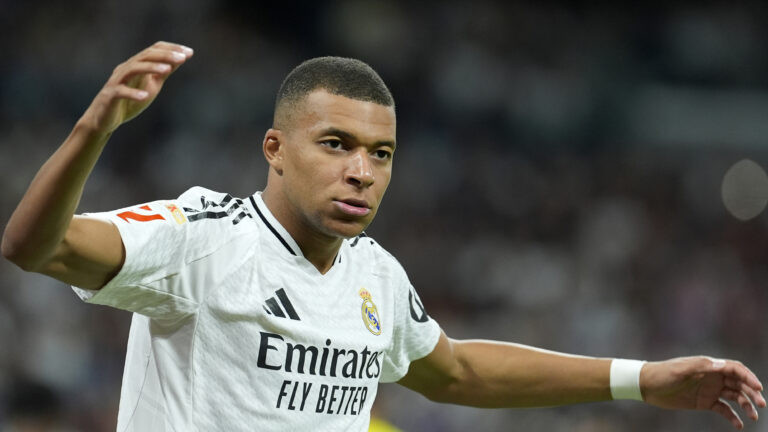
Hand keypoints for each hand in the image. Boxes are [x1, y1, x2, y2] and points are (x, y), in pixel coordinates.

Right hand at [80, 41, 192, 133]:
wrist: (106, 120)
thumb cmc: (130, 101)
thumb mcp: (152, 84)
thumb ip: (164, 72)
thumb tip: (182, 58)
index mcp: (136, 65)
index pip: (153, 50)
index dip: (170, 49)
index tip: (190, 52)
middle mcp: (126, 69)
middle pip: (145, 56)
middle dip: (164, 56)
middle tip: (182, 58)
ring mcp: (117, 81)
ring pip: (132, 69)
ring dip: (150, 68)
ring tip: (167, 70)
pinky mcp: (110, 96)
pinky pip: (120, 91)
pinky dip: (133, 93)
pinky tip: (145, 96)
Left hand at [641, 356, 765, 429]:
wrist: (647, 385)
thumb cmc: (663, 373)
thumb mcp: (681, 369)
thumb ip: (702, 367)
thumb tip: (722, 365)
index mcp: (709, 366)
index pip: (735, 369)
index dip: (749, 377)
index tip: (758, 388)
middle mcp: (713, 376)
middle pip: (739, 383)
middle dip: (752, 393)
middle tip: (761, 404)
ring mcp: (710, 390)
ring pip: (735, 397)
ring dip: (746, 405)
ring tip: (753, 416)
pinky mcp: (705, 402)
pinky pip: (724, 409)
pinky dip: (733, 417)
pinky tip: (739, 425)